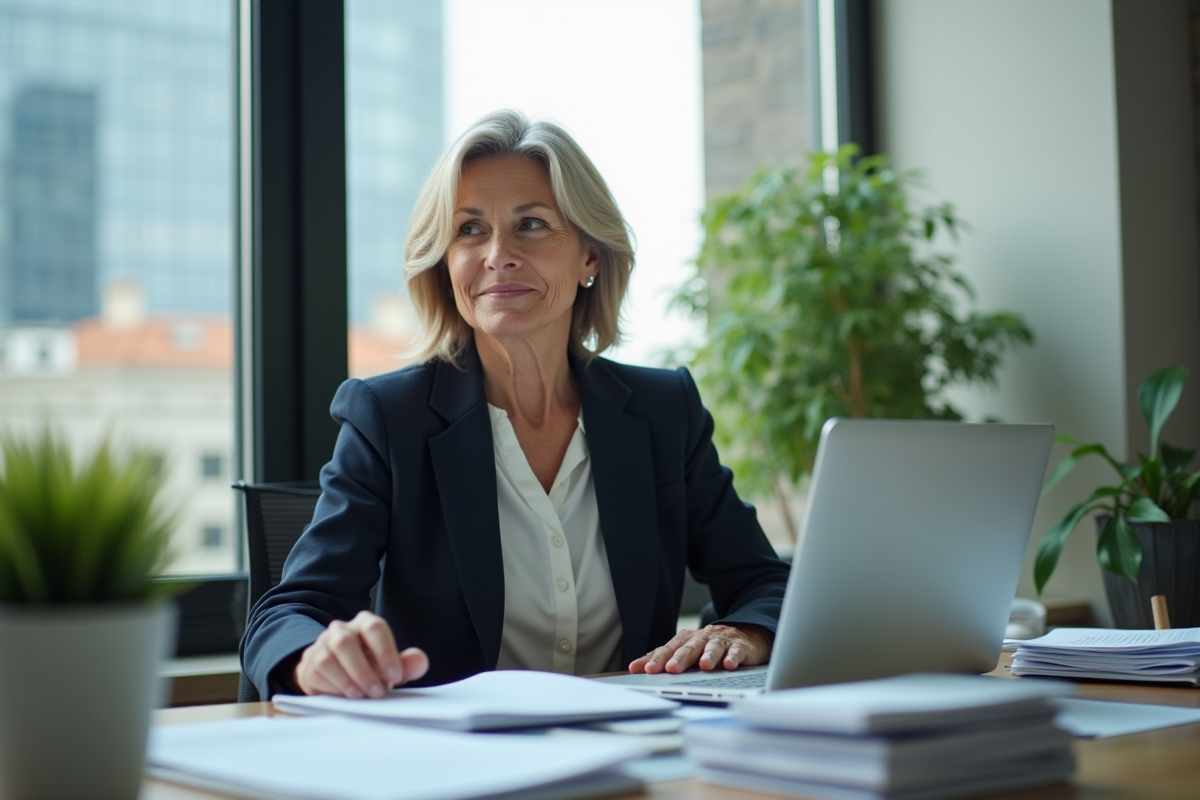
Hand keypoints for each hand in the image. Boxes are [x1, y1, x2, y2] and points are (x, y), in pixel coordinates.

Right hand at [294, 611, 428, 697]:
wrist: (337, 674)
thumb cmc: (368, 667)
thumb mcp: (389, 667)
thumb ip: (407, 665)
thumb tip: (420, 661)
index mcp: (364, 623)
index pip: (374, 627)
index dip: (385, 652)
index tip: (395, 676)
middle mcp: (341, 629)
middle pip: (346, 641)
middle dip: (363, 670)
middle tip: (376, 692)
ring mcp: (321, 644)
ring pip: (327, 658)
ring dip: (346, 680)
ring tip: (360, 696)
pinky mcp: (308, 662)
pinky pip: (315, 673)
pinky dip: (332, 687)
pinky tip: (344, 696)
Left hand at [627, 623, 772, 673]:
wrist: (746, 633)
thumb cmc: (711, 646)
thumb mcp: (688, 652)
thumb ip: (665, 659)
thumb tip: (636, 668)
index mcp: (686, 640)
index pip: (667, 649)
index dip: (655, 659)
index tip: (643, 669)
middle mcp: (701, 638)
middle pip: (688, 647)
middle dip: (679, 658)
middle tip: (670, 669)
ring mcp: (721, 641)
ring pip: (713, 647)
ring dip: (707, 656)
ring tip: (703, 666)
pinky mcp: (740, 645)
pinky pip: (736, 651)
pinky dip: (732, 657)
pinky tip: (729, 665)